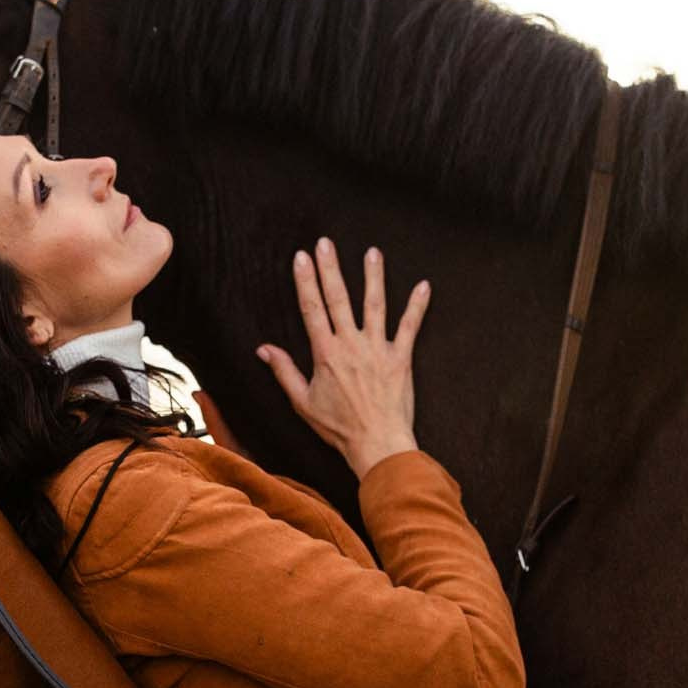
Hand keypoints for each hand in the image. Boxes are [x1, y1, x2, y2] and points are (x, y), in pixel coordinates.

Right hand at [256, 236, 430, 476]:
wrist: (377, 444)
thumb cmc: (339, 428)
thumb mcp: (303, 402)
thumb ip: (284, 371)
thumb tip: (262, 349)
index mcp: (325, 354)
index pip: (312, 309)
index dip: (305, 281)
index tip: (301, 258)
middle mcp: (350, 345)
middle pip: (338, 299)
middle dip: (330, 268)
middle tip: (325, 243)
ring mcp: (378, 349)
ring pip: (375, 305)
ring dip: (373, 277)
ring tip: (372, 253)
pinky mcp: (400, 358)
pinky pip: (410, 327)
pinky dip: (417, 307)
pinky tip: (424, 286)